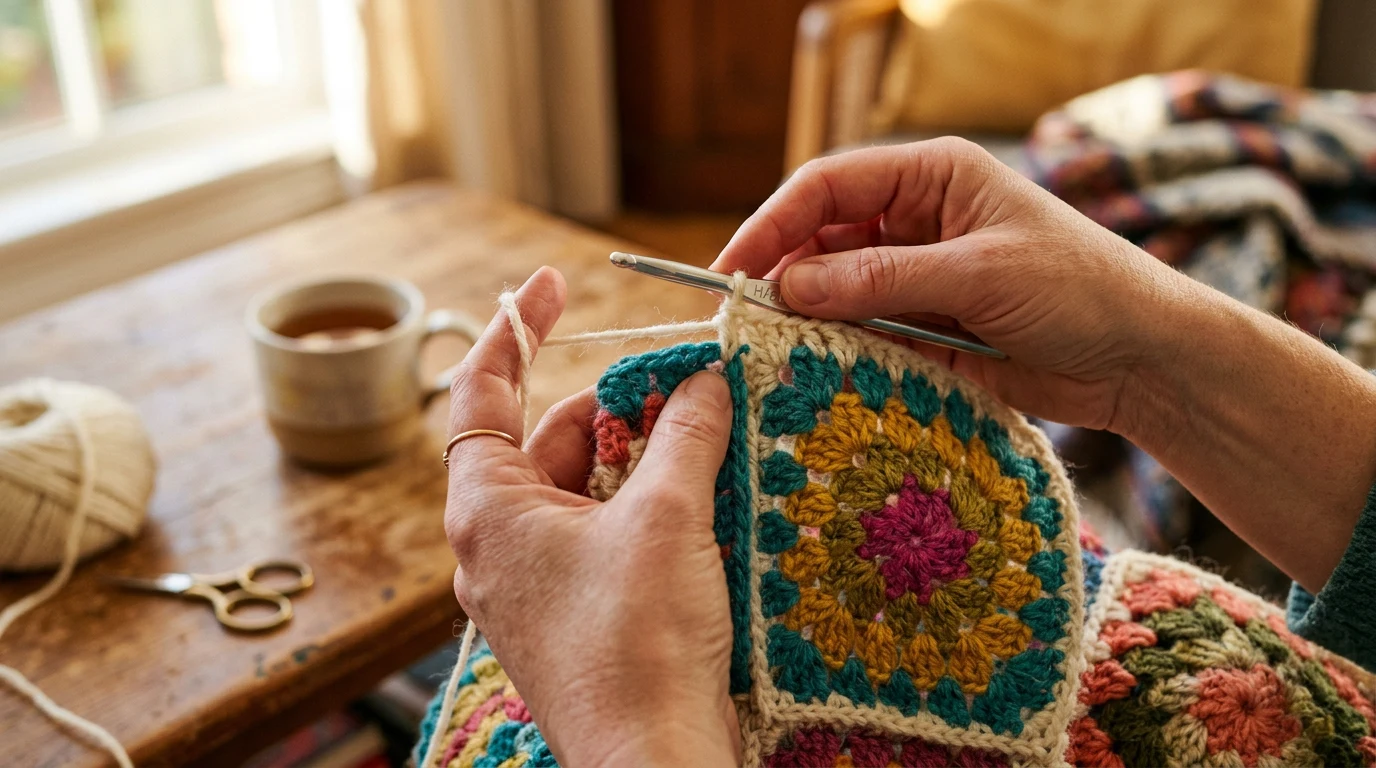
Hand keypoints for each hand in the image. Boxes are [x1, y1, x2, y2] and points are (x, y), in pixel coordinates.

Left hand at [444, 267, 738, 767]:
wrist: (654, 760)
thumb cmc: (638, 642)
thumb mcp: (666, 516)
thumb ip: (684, 432)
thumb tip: (707, 377)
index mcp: (487, 508)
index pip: (482, 391)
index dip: (515, 328)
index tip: (549, 283)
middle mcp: (497, 543)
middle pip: (548, 438)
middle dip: (614, 401)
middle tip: (682, 377)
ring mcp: (535, 582)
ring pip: (582, 487)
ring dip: (639, 453)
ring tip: (704, 431)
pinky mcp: (574, 613)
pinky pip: (602, 532)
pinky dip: (644, 503)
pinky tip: (700, 492)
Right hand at [713, 138, 1190, 432]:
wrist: (1142, 360)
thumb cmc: (1080, 289)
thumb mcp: (980, 274)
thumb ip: (883, 278)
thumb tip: (790, 286)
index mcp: (933, 177)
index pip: (829, 186)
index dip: (773, 223)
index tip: (733, 270)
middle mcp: (916, 221)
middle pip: (822, 239)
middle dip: (783, 276)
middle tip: (744, 321)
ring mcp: (918, 279)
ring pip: (836, 293)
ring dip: (808, 320)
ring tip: (772, 353)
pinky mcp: (924, 331)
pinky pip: (863, 336)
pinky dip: (838, 353)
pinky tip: (817, 374)